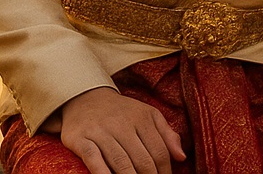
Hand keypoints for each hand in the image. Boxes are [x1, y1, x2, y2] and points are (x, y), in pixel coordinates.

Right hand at [58, 87, 186, 173]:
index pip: (159, 151)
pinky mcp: (80, 138)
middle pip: (142, 159)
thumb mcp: (147, 115)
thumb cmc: (121, 112)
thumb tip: (181, 157)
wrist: (85, 96)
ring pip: (120, 161)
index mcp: (142, 118)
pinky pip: (93, 157)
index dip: (165, 171)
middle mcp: (122, 124)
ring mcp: (101, 131)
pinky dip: (102, 172)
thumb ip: (166, 135)